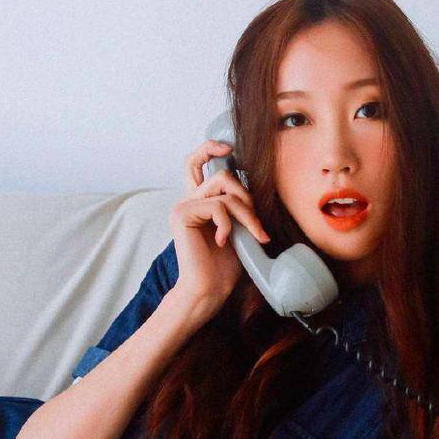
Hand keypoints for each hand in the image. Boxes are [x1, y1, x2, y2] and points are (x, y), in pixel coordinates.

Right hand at [169, 139, 270, 321]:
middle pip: (222, 176)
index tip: (227, 148)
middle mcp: (187, 201)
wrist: (208, 289)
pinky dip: (228, 224)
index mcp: (198, 202)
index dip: (209, 149)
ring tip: (252, 235)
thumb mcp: (237, 228)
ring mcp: (182, 207)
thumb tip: (251, 182)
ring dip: (246, 213)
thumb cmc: (224, 265)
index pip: (196, 163)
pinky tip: (223, 242)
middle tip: (256, 226)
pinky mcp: (181, 214)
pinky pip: (218, 206)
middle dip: (247, 197)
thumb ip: (237, 205)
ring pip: (224, 191)